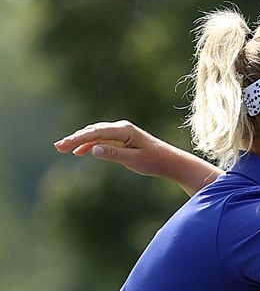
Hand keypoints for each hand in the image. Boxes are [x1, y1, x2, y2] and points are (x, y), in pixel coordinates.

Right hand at [53, 120, 174, 177]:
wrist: (170, 161)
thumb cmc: (154, 161)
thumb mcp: (134, 160)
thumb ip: (113, 154)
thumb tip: (93, 149)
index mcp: (125, 130)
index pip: (96, 132)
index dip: (78, 139)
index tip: (64, 145)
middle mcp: (122, 128)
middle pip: (93, 131)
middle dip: (75, 138)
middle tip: (58, 147)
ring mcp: (122, 133)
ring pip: (96, 134)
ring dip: (80, 140)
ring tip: (63, 148)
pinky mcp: (123, 139)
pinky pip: (103, 139)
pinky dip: (90, 144)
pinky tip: (80, 152)